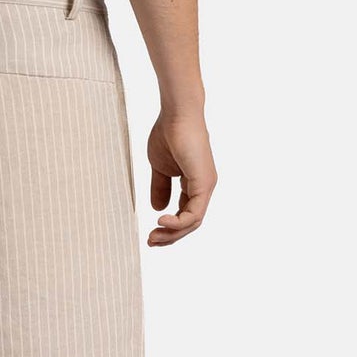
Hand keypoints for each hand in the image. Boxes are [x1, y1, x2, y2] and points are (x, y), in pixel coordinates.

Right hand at [145, 111, 216, 244]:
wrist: (176, 115)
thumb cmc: (168, 134)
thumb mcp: (160, 168)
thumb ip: (160, 188)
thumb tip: (157, 209)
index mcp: (194, 184)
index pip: (185, 215)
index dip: (168, 228)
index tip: (150, 234)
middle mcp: (203, 188)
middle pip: (190, 223)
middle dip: (169, 236)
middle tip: (151, 242)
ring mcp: (206, 186)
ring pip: (193, 222)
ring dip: (172, 233)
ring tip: (154, 236)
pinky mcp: (204, 184)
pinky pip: (194, 213)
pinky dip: (178, 222)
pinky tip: (161, 221)